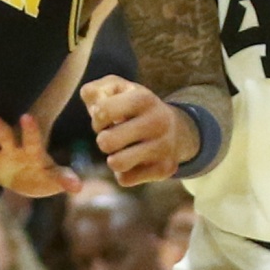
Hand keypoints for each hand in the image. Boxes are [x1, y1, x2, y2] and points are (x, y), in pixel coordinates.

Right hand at [0, 114, 79, 197]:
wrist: (29, 179)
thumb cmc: (44, 175)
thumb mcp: (55, 177)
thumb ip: (64, 178)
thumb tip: (77, 187)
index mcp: (32, 151)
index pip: (32, 139)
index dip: (30, 130)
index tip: (26, 116)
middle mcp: (14, 150)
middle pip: (6, 137)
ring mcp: (0, 157)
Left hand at [79, 76, 195, 186]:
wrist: (177, 129)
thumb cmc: (135, 108)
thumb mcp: (118, 89)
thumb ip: (96, 92)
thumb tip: (93, 109)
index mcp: (143, 99)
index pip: (102, 111)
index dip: (97, 118)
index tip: (105, 119)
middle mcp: (157, 122)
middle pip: (106, 141)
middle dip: (103, 140)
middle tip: (113, 136)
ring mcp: (163, 147)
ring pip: (116, 163)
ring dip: (112, 158)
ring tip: (121, 150)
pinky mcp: (165, 169)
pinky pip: (126, 180)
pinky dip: (124, 173)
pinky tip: (134, 162)